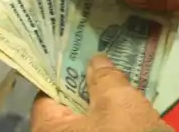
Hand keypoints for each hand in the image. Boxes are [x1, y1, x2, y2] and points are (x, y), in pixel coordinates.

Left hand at [30, 55, 168, 131]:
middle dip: (88, 88)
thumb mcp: (118, 101)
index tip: (83, 55)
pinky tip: (130, 110)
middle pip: (67, 109)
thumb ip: (105, 77)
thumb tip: (95, 61)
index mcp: (48, 129)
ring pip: (87, 122)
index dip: (66, 72)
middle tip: (106, 66)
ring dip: (103, 105)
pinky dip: (111, 122)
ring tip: (122, 84)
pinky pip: (101, 131)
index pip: (48, 93)